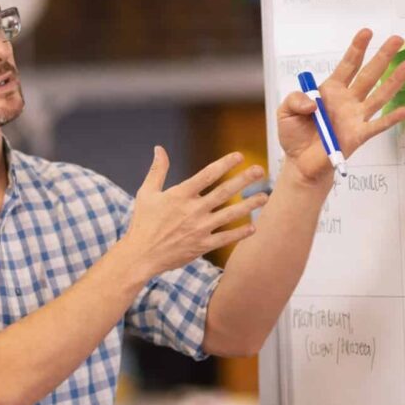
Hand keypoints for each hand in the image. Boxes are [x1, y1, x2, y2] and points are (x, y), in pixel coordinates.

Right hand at [121, 146, 267, 279]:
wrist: (141, 255)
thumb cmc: (143, 223)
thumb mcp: (146, 193)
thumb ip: (157, 170)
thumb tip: (159, 148)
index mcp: (180, 195)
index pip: (207, 175)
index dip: (225, 164)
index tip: (240, 156)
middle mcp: (193, 210)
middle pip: (223, 192)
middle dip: (243, 180)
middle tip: (260, 170)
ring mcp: (199, 229)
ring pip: (229, 215)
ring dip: (248, 205)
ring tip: (264, 197)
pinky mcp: (202, 245)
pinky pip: (225, 238)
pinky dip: (239, 233)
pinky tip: (253, 227)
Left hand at [277, 29, 404, 184]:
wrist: (300, 163)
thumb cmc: (295, 135)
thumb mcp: (285, 112)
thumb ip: (295, 100)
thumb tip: (312, 102)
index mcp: (330, 90)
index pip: (347, 65)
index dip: (357, 48)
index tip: (367, 32)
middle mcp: (347, 100)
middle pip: (368, 75)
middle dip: (382, 56)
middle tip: (397, 39)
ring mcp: (355, 116)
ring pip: (379, 95)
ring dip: (394, 81)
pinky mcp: (359, 135)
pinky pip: (378, 125)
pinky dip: (391, 118)